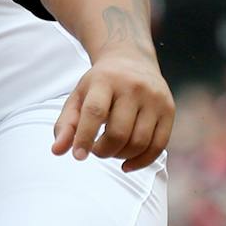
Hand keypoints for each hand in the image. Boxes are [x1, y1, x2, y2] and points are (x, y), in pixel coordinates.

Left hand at [53, 50, 174, 170]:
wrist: (132, 60)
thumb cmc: (100, 85)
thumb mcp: (78, 97)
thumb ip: (66, 124)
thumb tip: (57, 151)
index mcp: (105, 80)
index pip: (95, 112)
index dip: (85, 137)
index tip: (78, 156)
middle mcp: (133, 87)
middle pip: (119, 132)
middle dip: (104, 150)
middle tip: (96, 149)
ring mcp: (154, 98)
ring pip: (139, 142)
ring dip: (120, 155)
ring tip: (111, 149)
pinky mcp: (169, 109)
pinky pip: (158, 146)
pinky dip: (141, 162)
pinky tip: (126, 164)